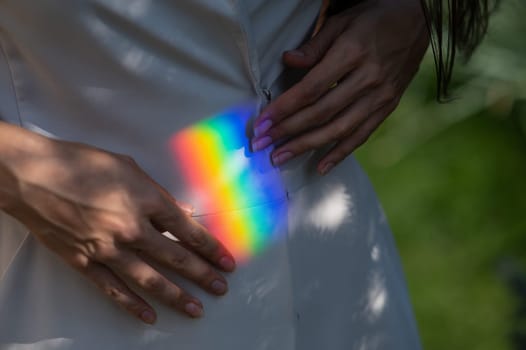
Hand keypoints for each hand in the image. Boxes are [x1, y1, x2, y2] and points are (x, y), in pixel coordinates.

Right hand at [1, 131, 234, 323]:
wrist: (32, 175)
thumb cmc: (81, 163)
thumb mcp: (128, 168)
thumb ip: (158, 194)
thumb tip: (183, 213)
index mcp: (145, 201)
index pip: (188, 230)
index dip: (210, 247)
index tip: (227, 261)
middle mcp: (131, 228)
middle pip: (175, 258)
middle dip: (202, 275)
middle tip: (221, 288)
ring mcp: (107, 249)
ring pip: (149, 279)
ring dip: (176, 296)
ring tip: (196, 308)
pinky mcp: (84, 262)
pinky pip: (113, 289)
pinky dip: (132, 305)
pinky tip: (149, 316)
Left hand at [251, 0, 428, 174]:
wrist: (419, 21)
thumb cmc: (374, 18)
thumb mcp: (342, 21)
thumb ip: (314, 45)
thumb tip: (288, 61)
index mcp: (352, 53)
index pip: (311, 88)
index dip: (285, 108)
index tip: (263, 123)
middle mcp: (368, 78)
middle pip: (322, 112)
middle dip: (289, 131)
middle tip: (263, 145)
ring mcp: (381, 96)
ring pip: (340, 129)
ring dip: (307, 146)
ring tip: (282, 157)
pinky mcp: (388, 107)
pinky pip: (362, 135)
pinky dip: (341, 153)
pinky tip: (321, 166)